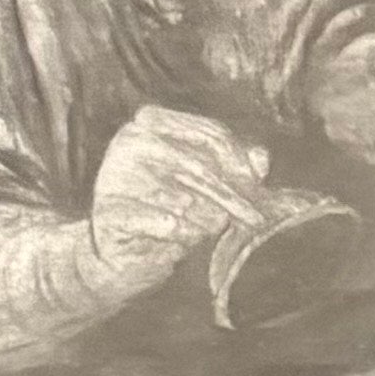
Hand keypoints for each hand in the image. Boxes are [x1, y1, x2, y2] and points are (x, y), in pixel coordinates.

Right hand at [85, 102, 287, 287]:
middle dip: (233, 196)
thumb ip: (232, 166)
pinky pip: (169, 225)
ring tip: (206, 231)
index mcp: (150, 122)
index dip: (240, 161)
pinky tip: (182, 242)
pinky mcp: (112, 212)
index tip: (257, 185)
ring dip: (207, 221)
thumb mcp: (200, 183)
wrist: (119, 253)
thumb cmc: (164, 210)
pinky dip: (184, 237)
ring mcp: (116, 175)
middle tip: (253, 218)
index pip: (209, 134)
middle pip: (201, 167)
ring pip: (187, 200)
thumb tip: (261, 158)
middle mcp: (130, 141)